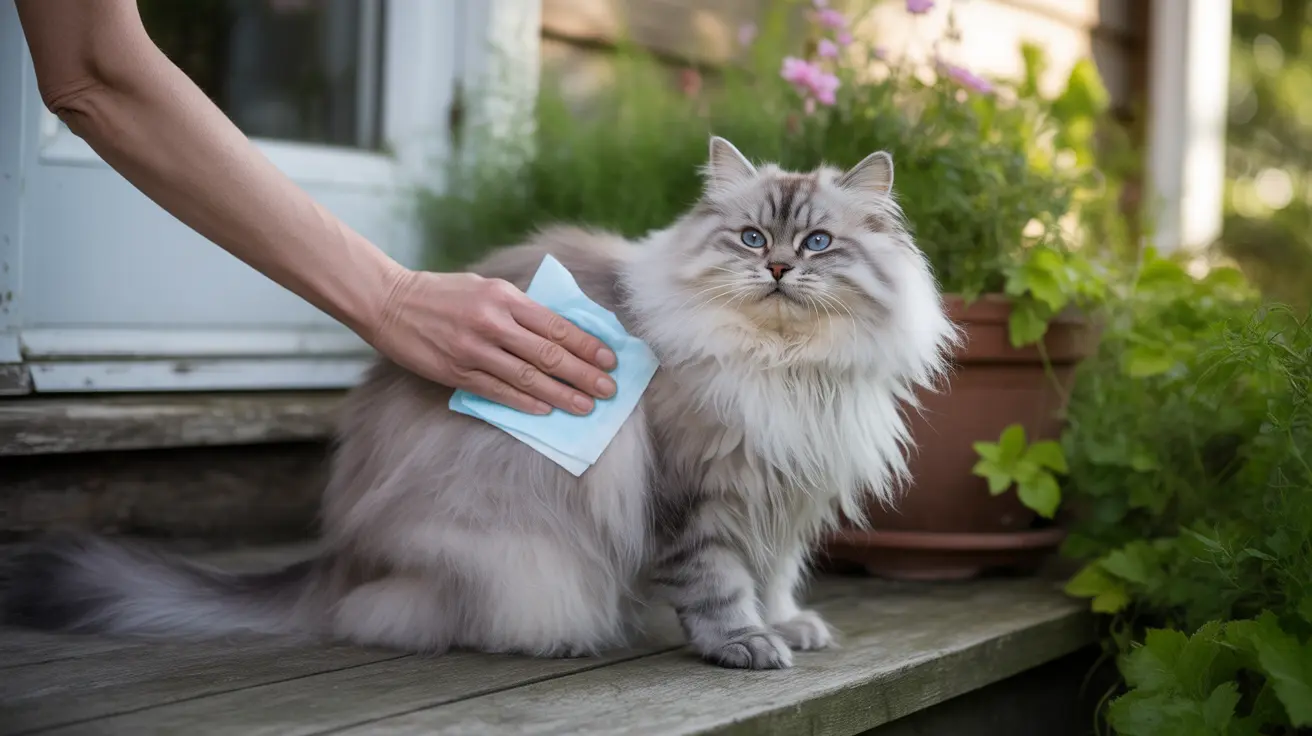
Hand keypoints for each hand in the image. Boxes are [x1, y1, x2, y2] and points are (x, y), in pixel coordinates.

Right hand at [370, 268, 617, 414]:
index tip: (609, 359)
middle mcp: (493, 323)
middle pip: (549, 354)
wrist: (389, 302)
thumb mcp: (486, 287)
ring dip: (561, 394)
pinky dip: (525, 402)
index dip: (586, 345)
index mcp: (505, 297)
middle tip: (609, 389)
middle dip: (584, 374)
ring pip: (528, 378)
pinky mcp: (456, 371)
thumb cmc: (443, 293)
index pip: (556, 325)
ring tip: (585, 406)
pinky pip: (498, 391)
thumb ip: (520, 307)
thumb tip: (558, 331)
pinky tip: (546, 410)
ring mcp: (474, 350)